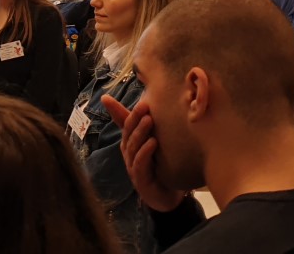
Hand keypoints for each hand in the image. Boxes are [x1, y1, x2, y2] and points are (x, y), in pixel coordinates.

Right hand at [102, 96, 186, 211]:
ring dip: (140, 132)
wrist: (168, 196)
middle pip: (128, 133)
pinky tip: (153, 143)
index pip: (125, 123)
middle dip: (135, 118)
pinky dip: (145, 152)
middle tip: (145, 105)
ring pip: (133, 147)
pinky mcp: (140, 180)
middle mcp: (129, 153)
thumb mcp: (154, 143)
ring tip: (149, 120)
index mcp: (131, 143)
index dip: (127, 110)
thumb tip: (149, 104)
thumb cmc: (161, 166)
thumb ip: (148, 127)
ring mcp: (133, 167)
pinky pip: (140, 163)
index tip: (137, 98)